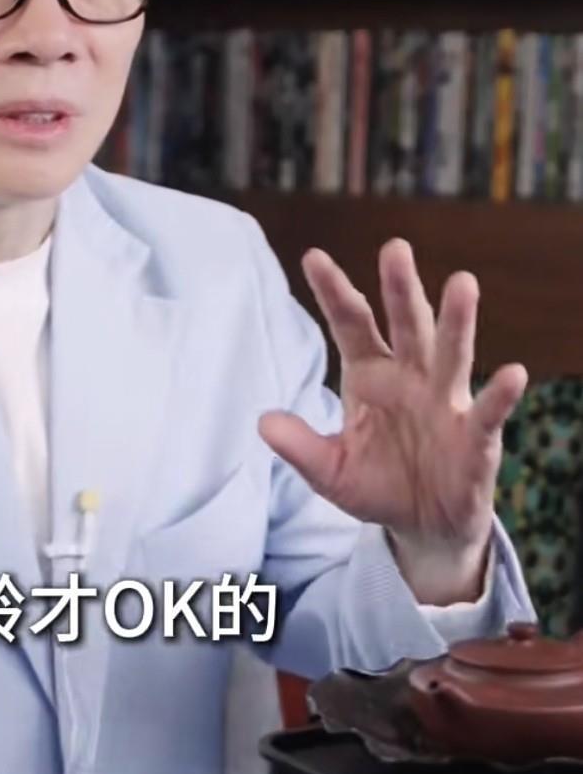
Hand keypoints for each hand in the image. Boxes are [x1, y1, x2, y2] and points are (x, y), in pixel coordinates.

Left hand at [258, 239, 526, 604]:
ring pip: (452, 353)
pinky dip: (500, 394)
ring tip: (462, 283)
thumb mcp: (329, 469)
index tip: (312, 257)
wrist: (421, 525)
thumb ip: (300, 446)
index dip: (334, 292)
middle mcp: (410, 377)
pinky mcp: (476, 437)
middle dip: (400, 289)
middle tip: (395, 248)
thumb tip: (263, 422)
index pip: (351, 325)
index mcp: (369, 376)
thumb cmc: (376, 485)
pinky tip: (511, 373)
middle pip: (405, 325)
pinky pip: (488, 412)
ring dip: (457, 321)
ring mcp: (445, 402)